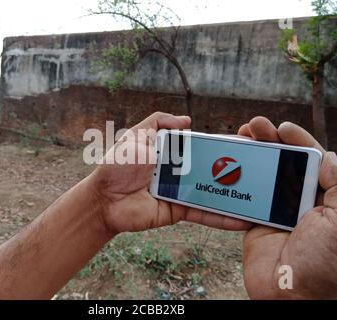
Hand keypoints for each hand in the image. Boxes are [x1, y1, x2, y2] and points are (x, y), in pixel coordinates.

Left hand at [89, 112, 251, 234]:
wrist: (105, 198)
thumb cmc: (118, 164)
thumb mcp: (137, 135)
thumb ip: (159, 122)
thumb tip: (188, 120)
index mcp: (173, 152)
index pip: (203, 146)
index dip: (223, 144)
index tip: (246, 142)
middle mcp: (181, 171)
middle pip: (213, 169)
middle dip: (237, 168)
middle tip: (264, 168)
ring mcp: (183, 192)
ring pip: (214, 192)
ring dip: (236, 194)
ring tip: (263, 195)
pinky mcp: (180, 211)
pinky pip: (204, 213)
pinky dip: (222, 217)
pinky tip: (244, 219)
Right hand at [238, 117, 336, 298]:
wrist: (294, 297)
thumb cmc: (326, 263)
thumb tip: (328, 156)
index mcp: (325, 197)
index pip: (312, 159)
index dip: (297, 140)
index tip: (281, 127)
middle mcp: (301, 200)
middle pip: (283, 161)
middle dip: (268, 141)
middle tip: (252, 126)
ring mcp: (276, 209)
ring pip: (261, 174)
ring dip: (249, 155)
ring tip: (238, 138)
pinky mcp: (254, 220)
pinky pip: (243, 195)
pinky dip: (235, 180)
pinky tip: (226, 166)